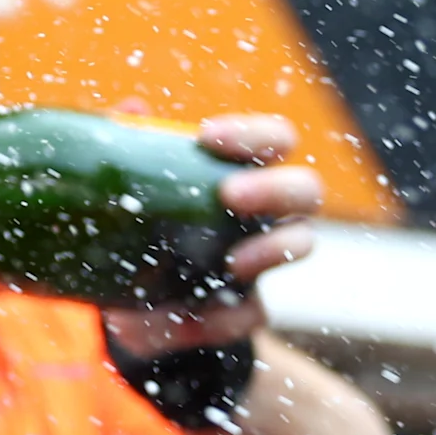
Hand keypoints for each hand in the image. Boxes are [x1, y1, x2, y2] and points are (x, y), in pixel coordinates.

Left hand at [102, 112, 320, 356]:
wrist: (132, 294)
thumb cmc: (143, 214)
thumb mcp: (129, 180)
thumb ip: (129, 143)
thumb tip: (130, 110)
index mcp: (244, 168)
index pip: (275, 138)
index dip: (254, 134)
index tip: (208, 136)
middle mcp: (267, 211)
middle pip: (307, 189)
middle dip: (275, 188)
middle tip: (231, 195)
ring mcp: (262, 260)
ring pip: (300, 245)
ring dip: (269, 251)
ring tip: (231, 262)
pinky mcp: (247, 308)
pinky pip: (249, 316)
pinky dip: (206, 321)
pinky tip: (164, 324)